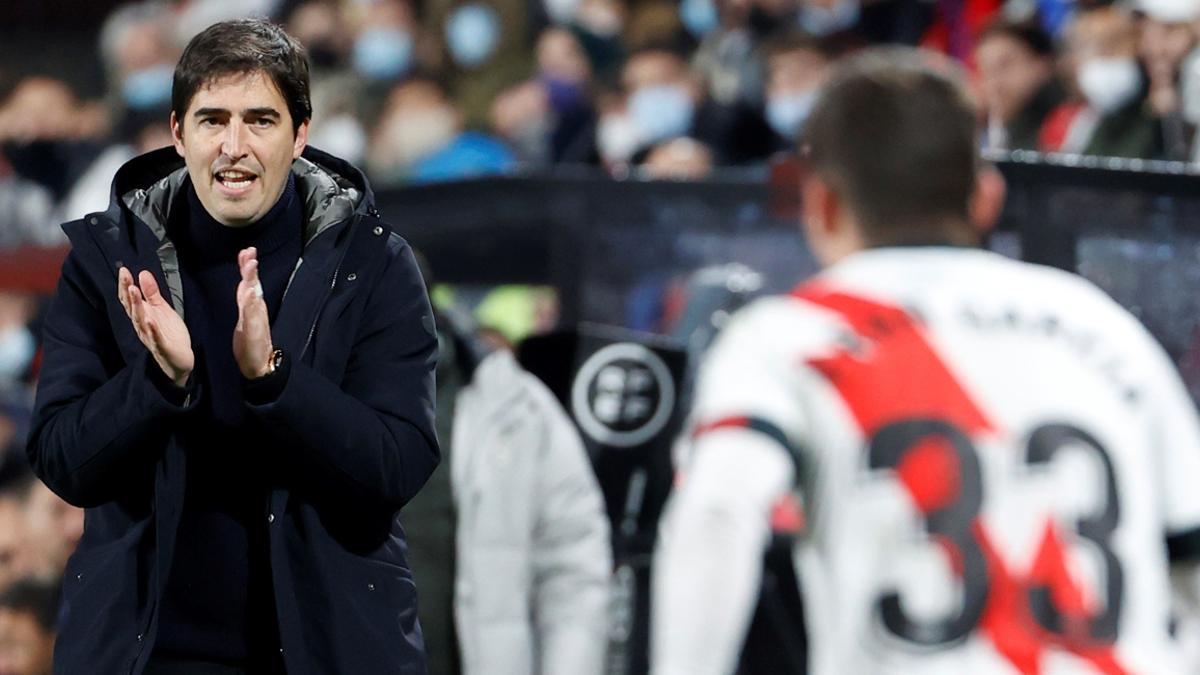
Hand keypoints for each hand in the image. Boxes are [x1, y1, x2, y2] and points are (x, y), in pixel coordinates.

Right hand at [118, 266, 193, 386]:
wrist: (179, 359)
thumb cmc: (168, 334)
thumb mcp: (161, 309)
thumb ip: (151, 293)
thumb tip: (143, 273)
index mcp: (142, 316)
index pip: (129, 300)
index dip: (125, 285)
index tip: (123, 270)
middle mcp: (142, 326)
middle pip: (132, 308)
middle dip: (128, 292)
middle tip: (126, 277)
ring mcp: (150, 337)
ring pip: (140, 321)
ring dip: (137, 306)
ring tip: (134, 291)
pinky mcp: (162, 347)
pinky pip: (155, 338)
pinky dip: (152, 329)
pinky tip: (150, 320)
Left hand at [233, 247, 273, 378]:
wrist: (259, 364)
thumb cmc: (250, 343)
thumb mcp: (244, 320)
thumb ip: (246, 303)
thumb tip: (247, 287)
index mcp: (251, 306)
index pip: (248, 282)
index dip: (247, 267)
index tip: (245, 251)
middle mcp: (255, 309)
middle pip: (253, 284)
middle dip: (250, 268)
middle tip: (250, 252)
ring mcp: (256, 318)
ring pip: (253, 294)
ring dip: (252, 279)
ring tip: (251, 264)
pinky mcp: (255, 329)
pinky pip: (253, 313)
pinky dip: (252, 302)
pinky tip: (251, 292)